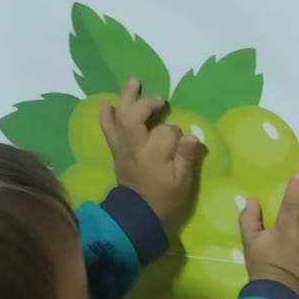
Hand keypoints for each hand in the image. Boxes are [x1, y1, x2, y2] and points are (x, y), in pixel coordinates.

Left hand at [99, 80, 203, 221]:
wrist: (138, 216)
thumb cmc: (165, 199)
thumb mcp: (183, 182)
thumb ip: (186, 157)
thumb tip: (191, 136)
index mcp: (153, 155)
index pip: (166, 131)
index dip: (175, 134)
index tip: (181, 144)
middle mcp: (134, 147)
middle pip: (134, 116)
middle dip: (146, 103)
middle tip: (160, 100)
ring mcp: (122, 147)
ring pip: (119, 117)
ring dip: (126, 98)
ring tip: (133, 82)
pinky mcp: (116, 150)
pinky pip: (108, 129)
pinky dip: (107, 115)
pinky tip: (107, 104)